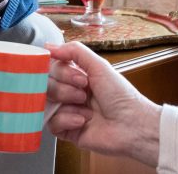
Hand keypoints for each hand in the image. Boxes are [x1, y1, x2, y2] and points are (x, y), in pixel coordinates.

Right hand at [45, 42, 161, 166]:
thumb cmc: (120, 95)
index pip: (51, 68)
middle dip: (64, 88)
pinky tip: (82, 121)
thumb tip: (48, 47)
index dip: (59, 71)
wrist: (132, 125)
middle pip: (46, 84)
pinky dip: (66, 120)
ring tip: (85, 108)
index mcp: (75, 76)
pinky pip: (50, 124)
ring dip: (66, 103)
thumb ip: (74, 51)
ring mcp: (66, 111)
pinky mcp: (66, 130)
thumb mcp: (99, 66)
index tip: (78, 76)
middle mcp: (68, 92)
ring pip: (46, 102)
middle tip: (84, 92)